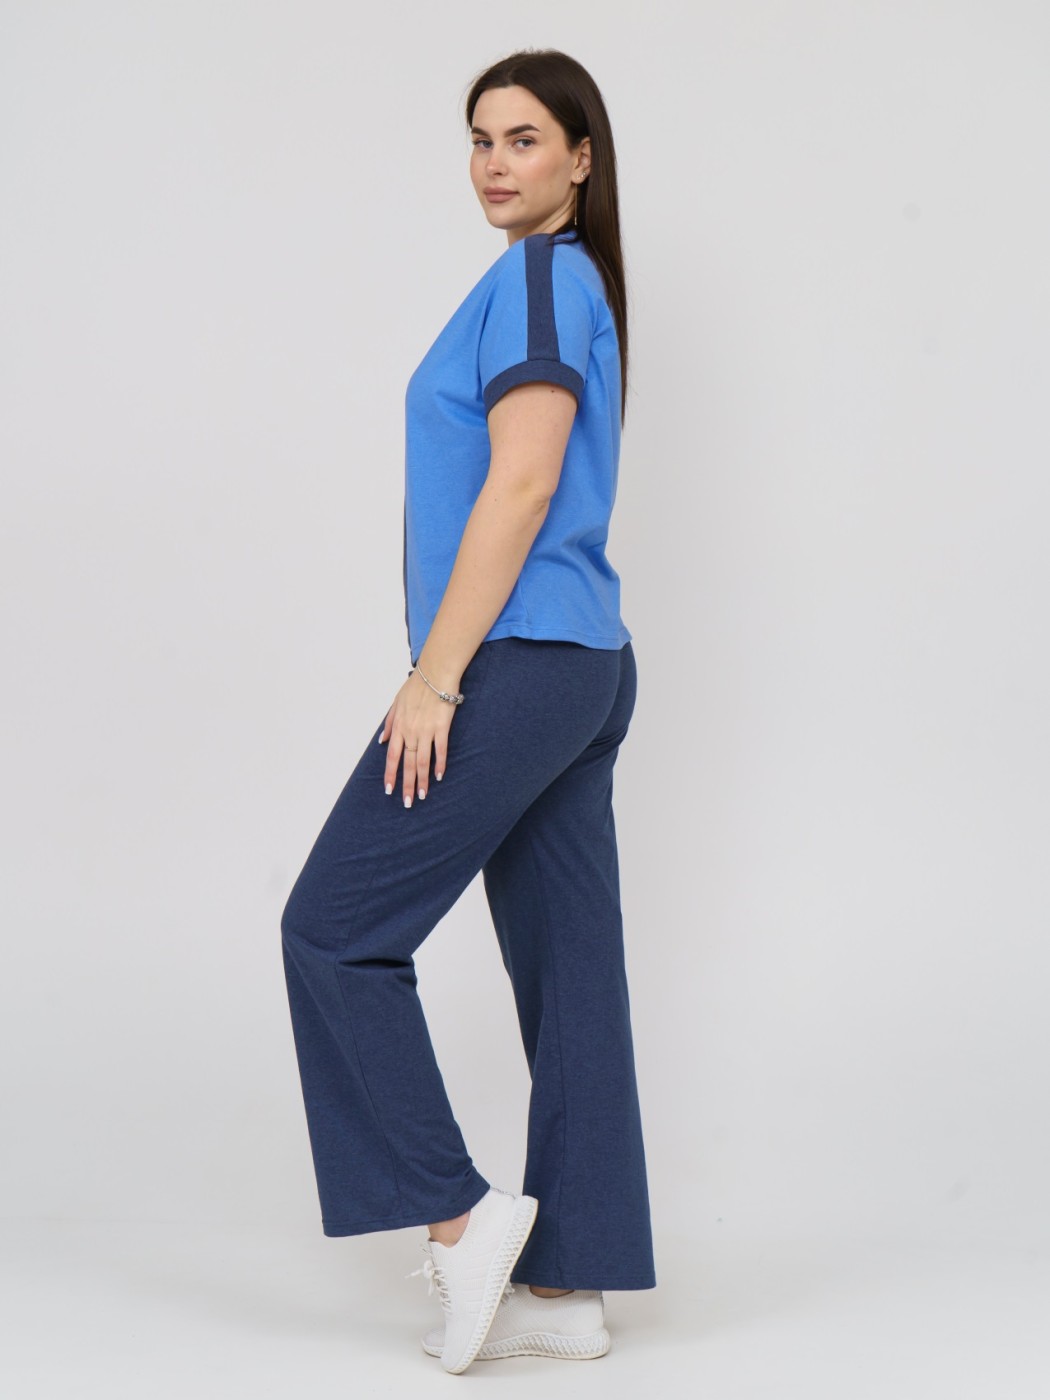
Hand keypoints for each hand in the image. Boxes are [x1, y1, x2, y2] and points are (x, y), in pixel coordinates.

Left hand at [377, 670, 459, 805]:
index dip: (391, 774)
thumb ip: (389, 722)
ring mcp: (426, 730)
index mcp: (399, 726)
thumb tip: (382, 740)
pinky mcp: (442, 727)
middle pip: (407, 763)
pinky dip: (439, 764)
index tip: (389, 790)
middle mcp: (410, 731)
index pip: (392, 756)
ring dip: (422, 780)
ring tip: (422, 796)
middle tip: (407, 802)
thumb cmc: (416, 686)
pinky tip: (439, 776)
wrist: (435, 672)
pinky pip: (440, 750)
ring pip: (422, 761)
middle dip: (406, 784)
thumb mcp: (396, 702)